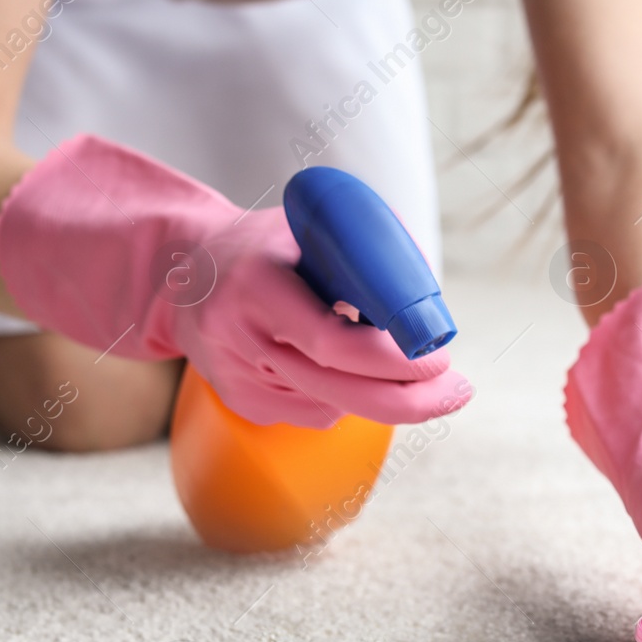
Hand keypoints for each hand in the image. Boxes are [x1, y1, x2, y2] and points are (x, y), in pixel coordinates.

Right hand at [0, 134, 469, 426]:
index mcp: (257, 288)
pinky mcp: (244, 405)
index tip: (439, 354)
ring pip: (334, 407)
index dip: (391, 359)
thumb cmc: (263, 246)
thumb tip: (427, 293)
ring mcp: (239, 380)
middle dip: (411, 399)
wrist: (181, 276)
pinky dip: (348, 398)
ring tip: (424, 377)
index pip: (330, 342)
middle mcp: (242, 340)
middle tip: (460, 390)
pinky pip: (317, 413)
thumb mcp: (307, 228)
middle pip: (340, 391)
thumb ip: (363, 254)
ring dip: (388, 396)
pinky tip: (348, 372)